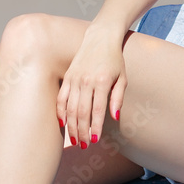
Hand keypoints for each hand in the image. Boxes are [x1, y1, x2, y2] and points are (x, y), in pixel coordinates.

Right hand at [55, 26, 126, 148]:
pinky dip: (61, 112)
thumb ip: (117, 98)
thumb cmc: (114, 59)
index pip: (97, 110)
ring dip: (71, 126)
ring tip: (74, 139)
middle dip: (82, 131)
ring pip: (70, 108)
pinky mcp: (68, 76)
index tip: (94, 140)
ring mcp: (75, 78)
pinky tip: (63, 123)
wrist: (100, 38)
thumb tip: (114, 117)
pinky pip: (61, 98)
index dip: (95, 127)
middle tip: (83, 145)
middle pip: (82, 112)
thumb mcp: (122, 77)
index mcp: (102, 81)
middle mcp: (87, 80)